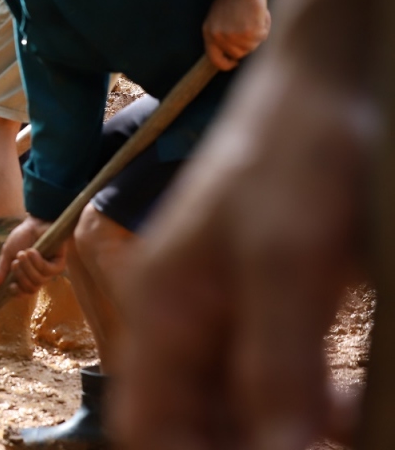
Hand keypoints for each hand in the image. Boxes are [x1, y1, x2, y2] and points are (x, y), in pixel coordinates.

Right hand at [0, 216, 66, 295]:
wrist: (34, 222)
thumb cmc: (22, 237)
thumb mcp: (7, 253)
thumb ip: (1, 269)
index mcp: (26, 275)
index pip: (23, 293)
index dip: (17, 292)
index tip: (10, 285)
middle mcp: (38, 276)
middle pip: (30, 289)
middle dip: (20, 275)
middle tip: (16, 261)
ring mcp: (49, 271)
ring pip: (38, 280)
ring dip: (28, 266)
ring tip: (24, 252)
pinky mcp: (58, 264)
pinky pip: (47, 271)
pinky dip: (37, 261)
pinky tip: (33, 251)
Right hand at [115, 60, 370, 449]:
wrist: (322, 86)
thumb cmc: (293, 157)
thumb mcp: (289, 261)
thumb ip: (276, 362)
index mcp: (163, 308)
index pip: (145, 424)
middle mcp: (182, 318)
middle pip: (191, 423)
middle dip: (243, 449)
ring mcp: (224, 310)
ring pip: (238, 409)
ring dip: (283, 436)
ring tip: (343, 441)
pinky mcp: (266, 302)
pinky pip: (277, 379)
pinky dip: (312, 412)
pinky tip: (354, 414)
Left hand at [203, 0, 269, 71]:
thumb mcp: (217, 20)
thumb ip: (221, 37)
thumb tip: (232, 55)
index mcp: (209, 34)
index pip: (215, 60)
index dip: (226, 64)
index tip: (234, 62)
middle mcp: (220, 38)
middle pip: (238, 54)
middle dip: (245, 44)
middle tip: (248, 27)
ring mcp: (236, 36)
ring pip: (252, 46)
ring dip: (256, 34)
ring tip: (252, 17)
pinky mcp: (251, 32)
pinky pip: (263, 36)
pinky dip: (264, 26)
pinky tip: (259, 14)